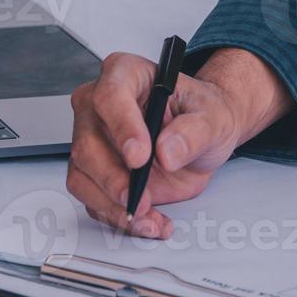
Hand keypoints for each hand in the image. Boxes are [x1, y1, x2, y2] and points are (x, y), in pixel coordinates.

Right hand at [66, 48, 290, 238]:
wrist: (202, 138)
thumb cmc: (202, 114)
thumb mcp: (213, 117)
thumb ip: (194, 131)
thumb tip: (168, 150)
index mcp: (126, 75)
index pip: (110, 96)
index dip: (122, 127)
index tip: (140, 156)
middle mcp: (100, 106)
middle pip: (86, 142)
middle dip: (113, 178)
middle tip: (140, 197)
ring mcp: (93, 140)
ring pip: (82, 175)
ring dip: (113, 204)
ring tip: (149, 215)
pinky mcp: (95, 173)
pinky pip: (93, 199)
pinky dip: (119, 216)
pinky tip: (148, 221)